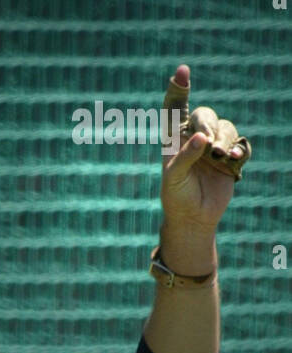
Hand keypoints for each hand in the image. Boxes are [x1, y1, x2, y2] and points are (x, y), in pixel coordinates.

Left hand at [159, 64, 239, 239]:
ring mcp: (214, 147)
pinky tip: (233, 158)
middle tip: (207, 146)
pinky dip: (239, 148)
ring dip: (224, 140)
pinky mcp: (230, 158)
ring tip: (219, 157)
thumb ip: (186, 156)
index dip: (179, 89)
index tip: (182, 71)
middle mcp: (195, 138)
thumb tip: (203, 138)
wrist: (193, 218)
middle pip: (205, 115)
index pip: (175, 108)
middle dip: (207, 126)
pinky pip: (240, 144)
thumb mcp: (174, 177)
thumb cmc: (176, 196)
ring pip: (225, 127)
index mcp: (175, 138)